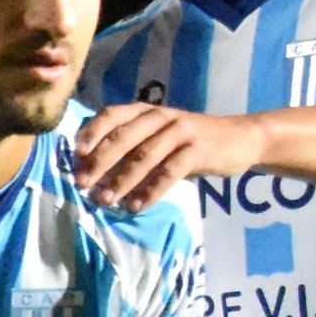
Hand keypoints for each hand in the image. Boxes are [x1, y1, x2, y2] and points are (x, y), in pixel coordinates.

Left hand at [72, 100, 262, 212]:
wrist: (239, 139)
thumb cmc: (189, 142)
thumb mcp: (158, 137)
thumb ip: (129, 148)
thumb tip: (91, 171)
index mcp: (146, 110)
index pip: (112, 115)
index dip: (92, 132)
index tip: (76, 154)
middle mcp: (161, 116)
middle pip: (123, 137)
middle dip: (99, 162)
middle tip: (81, 184)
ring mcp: (181, 131)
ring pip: (144, 155)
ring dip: (121, 180)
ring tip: (105, 200)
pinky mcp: (199, 150)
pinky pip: (170, 172)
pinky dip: (150, 190)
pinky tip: (136, 206)